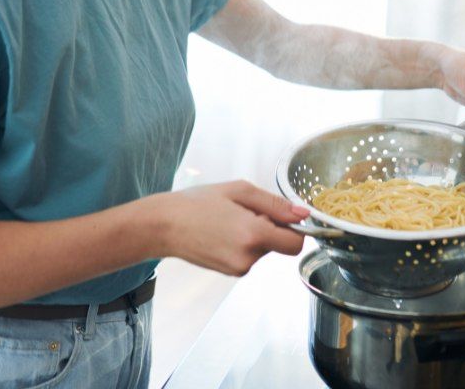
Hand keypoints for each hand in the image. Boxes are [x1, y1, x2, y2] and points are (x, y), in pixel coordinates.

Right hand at [148, 180, 308, 275]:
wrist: (163, 226)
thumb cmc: (197, 203)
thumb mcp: (240, 191)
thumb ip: (275, 204)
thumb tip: (302, 214)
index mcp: (253, 234)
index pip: (295, 244)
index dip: (294, 229)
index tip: (281, 217)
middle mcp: (248, 257)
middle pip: (279, 245)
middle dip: (270, 228)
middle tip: (244, 212)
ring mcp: (239, 268)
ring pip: (264, 250)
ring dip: (256, 235)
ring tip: (228, 221)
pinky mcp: (231, 273)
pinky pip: (250, 256)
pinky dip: (244, 244)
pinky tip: (223, 233)